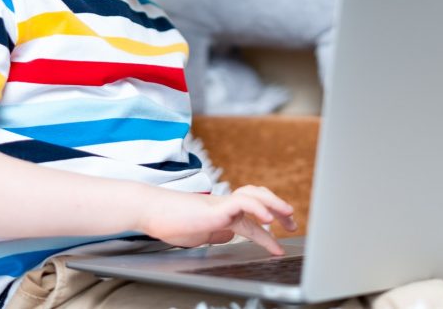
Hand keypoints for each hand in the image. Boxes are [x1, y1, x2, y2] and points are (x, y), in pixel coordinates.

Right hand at [138, 185, 297, 254]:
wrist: (150, 211)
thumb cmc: (169, 221)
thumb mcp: (198, 233)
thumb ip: (215, 232)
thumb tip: (230, 236)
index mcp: (221, 213)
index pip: (250, 221)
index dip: (267, 235)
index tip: (279, 247)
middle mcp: (224, 205)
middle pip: (257, 199)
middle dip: (278, 209)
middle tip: (293, 222)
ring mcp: (220, 204)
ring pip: (253, 196)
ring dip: (274, 204)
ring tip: (288, 216)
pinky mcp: (214, 207)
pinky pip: (241, 203)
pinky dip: (258, 209)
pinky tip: (268, 219)